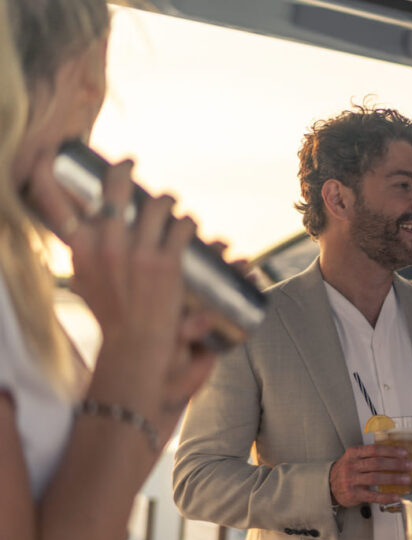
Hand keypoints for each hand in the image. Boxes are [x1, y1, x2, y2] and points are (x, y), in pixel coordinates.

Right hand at [26, 153, 217, 446]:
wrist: (135, 347)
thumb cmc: (112, 314)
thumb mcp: (86, 279)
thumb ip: (84, 254)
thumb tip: (79, 227)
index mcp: (82, 249)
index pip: (63, 199)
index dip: (71, 173)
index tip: (92, 163)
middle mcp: (107, 245)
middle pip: (117, 188)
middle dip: (125, 170)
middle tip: (132, 165)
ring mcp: (139, 253)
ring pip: (159, 204)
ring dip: (168, 200)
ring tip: (171, 203)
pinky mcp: (168, 264)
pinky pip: (183, 226)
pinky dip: (189, 222)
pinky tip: (190, 224)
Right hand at [329, 445, 411, 507]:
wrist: (329, 486)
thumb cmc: (347, 471)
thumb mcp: (354, 458)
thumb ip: (370, 455)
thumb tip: (396, 456)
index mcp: (353, 454)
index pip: (374, 450)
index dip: (391, 451)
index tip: (404, 453)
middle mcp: (351, 466)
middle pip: (377, 463)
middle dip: (396, 464)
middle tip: (410, 465)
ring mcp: (352, 480)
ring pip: (376, 478)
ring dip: (394, 478)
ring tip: (406, 479)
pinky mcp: (353, 495)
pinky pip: (372, 496)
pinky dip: (386, 496)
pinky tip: (396, 496)